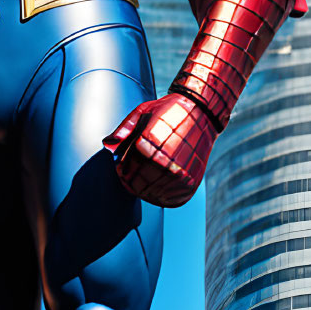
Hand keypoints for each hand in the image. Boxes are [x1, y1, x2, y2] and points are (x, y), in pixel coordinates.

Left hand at [103, 92, 217, 207]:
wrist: (202, 112)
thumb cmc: (169, 110)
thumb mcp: (142, 112)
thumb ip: (124, 130)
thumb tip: (107, 145)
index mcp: (146, 145)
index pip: (124, 169)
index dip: (120, 170)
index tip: (121, 168)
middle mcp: (162, 162)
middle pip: (136, 183)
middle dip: (131, 181)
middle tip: (132, 178)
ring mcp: (177, 174)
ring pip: (152, 193)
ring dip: (146, 190)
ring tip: (145, 182)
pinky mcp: (189, 182)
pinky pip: (169, 199)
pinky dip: (162, 196)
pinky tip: (159, 188)